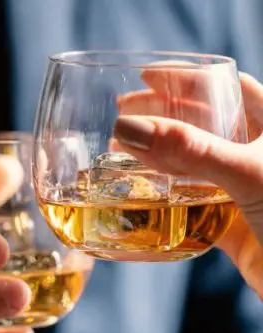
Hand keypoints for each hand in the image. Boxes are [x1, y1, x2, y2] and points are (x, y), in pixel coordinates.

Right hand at [113, 68, 262, 296]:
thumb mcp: (247, 172)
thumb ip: (191, 151)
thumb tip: (130, 127)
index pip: (223, 87)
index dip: (183, 78)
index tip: (145, 76)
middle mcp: (252, 153)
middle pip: (199, 122)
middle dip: (160, 114)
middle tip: (123, 113)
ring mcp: (238, 186)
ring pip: (190, 162)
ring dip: (156, 156)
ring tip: (121, 149)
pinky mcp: (227, 218)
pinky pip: (189, 200)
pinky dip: (164, 195)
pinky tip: (141, 189)